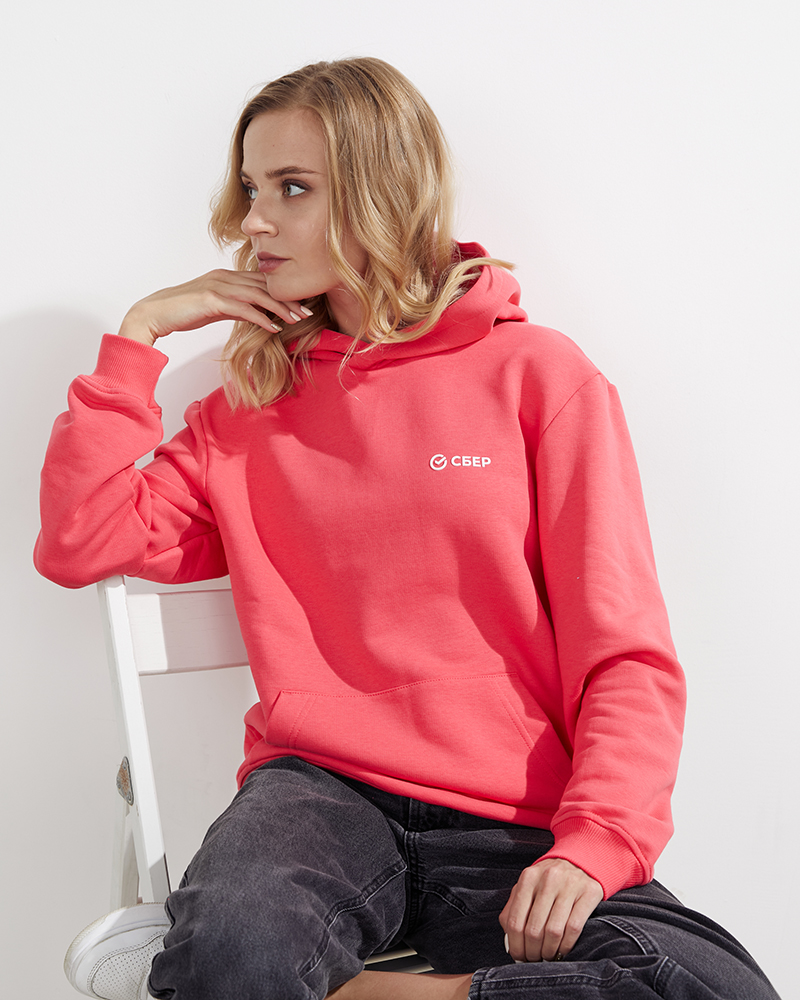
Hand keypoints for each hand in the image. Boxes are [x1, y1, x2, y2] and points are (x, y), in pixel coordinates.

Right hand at [118, 268, 310, 345]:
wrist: (155, 313)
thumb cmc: (184, 312)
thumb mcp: (216, 308)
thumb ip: (236, 307)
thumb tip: (256, 315)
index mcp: (227, 276)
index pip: (262, 281)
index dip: (284, 292)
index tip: (302, 304)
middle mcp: (225, 276)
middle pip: (265, 285)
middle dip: (289, 298)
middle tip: (309, 311)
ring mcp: (218, 285)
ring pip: (258, 294)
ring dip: (281, 307)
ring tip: (298, 320)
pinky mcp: (212, 298)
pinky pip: (243, 307)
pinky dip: (261, 317)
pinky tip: (274, 328)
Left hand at [499, 858, 602, 962]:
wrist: (580, 861)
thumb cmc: (548, 881)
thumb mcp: (528, 887)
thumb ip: (513, 909)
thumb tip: (509, 941)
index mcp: (528, 878)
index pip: (515, 921)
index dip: (516, 946)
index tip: (519, 957)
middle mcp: (548, 879)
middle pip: (534, 929)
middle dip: (532, 952)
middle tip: (534, 960)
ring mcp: (570, 885)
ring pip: (554, 931)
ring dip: (549, 952)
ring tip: (548, 957)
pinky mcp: (589, 893)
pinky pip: (574, 927)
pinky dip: (566, 946)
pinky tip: (563, 950)